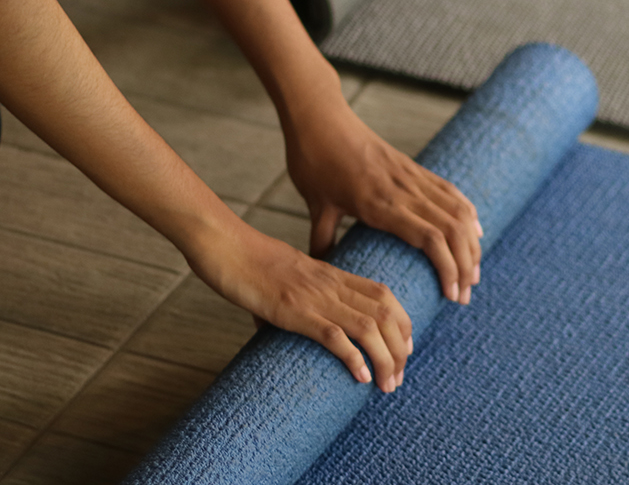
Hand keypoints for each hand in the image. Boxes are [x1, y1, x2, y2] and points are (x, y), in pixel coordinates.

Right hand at [188, 220, 412, 391]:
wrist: (223, 244)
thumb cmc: (245, 261)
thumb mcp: (282, 277)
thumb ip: (289, 298)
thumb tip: (269, 327)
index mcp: (332, 274)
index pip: (384, 295)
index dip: (403, 322)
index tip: (405, 350)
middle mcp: (330, 285)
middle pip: (385, 314)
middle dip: (399, 350)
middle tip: (398, 378)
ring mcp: (313, 297)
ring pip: (368, 327)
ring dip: (384, 359)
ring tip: (386, 385)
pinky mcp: (292, 310)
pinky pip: (333, 335)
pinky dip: (353, 357)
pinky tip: (361, 377)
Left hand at [284, 101, 483, 304]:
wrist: (320, 117)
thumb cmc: (314, 162)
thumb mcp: (316, 206)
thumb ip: (323, 240)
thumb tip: (321, 270)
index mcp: (379, 204)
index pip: (431, 238)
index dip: (448, 268)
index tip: (451, 296)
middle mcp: (403, 190)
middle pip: (453, 229)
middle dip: (466, 265)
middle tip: (463, 296)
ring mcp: (412, 176)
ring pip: (458, 211)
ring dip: (471, 244)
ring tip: (472, 272)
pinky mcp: (414, 166)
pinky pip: (450, 191)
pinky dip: (467, 213)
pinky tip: (474, 232)